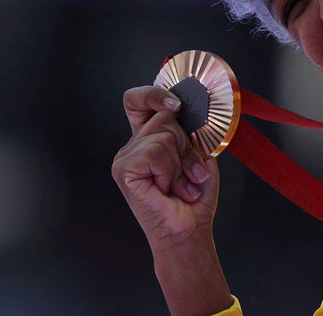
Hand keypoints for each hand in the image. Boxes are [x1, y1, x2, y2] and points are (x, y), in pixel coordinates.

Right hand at [112, 85, 232, 314]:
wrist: (190, 228)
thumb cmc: (195, 195)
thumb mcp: (199, 154)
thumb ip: (189, 130)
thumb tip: (187, 106)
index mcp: (148, 139)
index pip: (138, 101)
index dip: (154, 94)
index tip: (177, 103)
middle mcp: (133, 145)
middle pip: (164, 115)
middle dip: (186, 143)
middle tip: (189, 171)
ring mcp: (125, 157)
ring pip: (163, 133)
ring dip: (182, 160)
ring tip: (180, 183)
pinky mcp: (124, 169)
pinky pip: (156, 150)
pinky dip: (170, 169)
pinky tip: (167, 187)